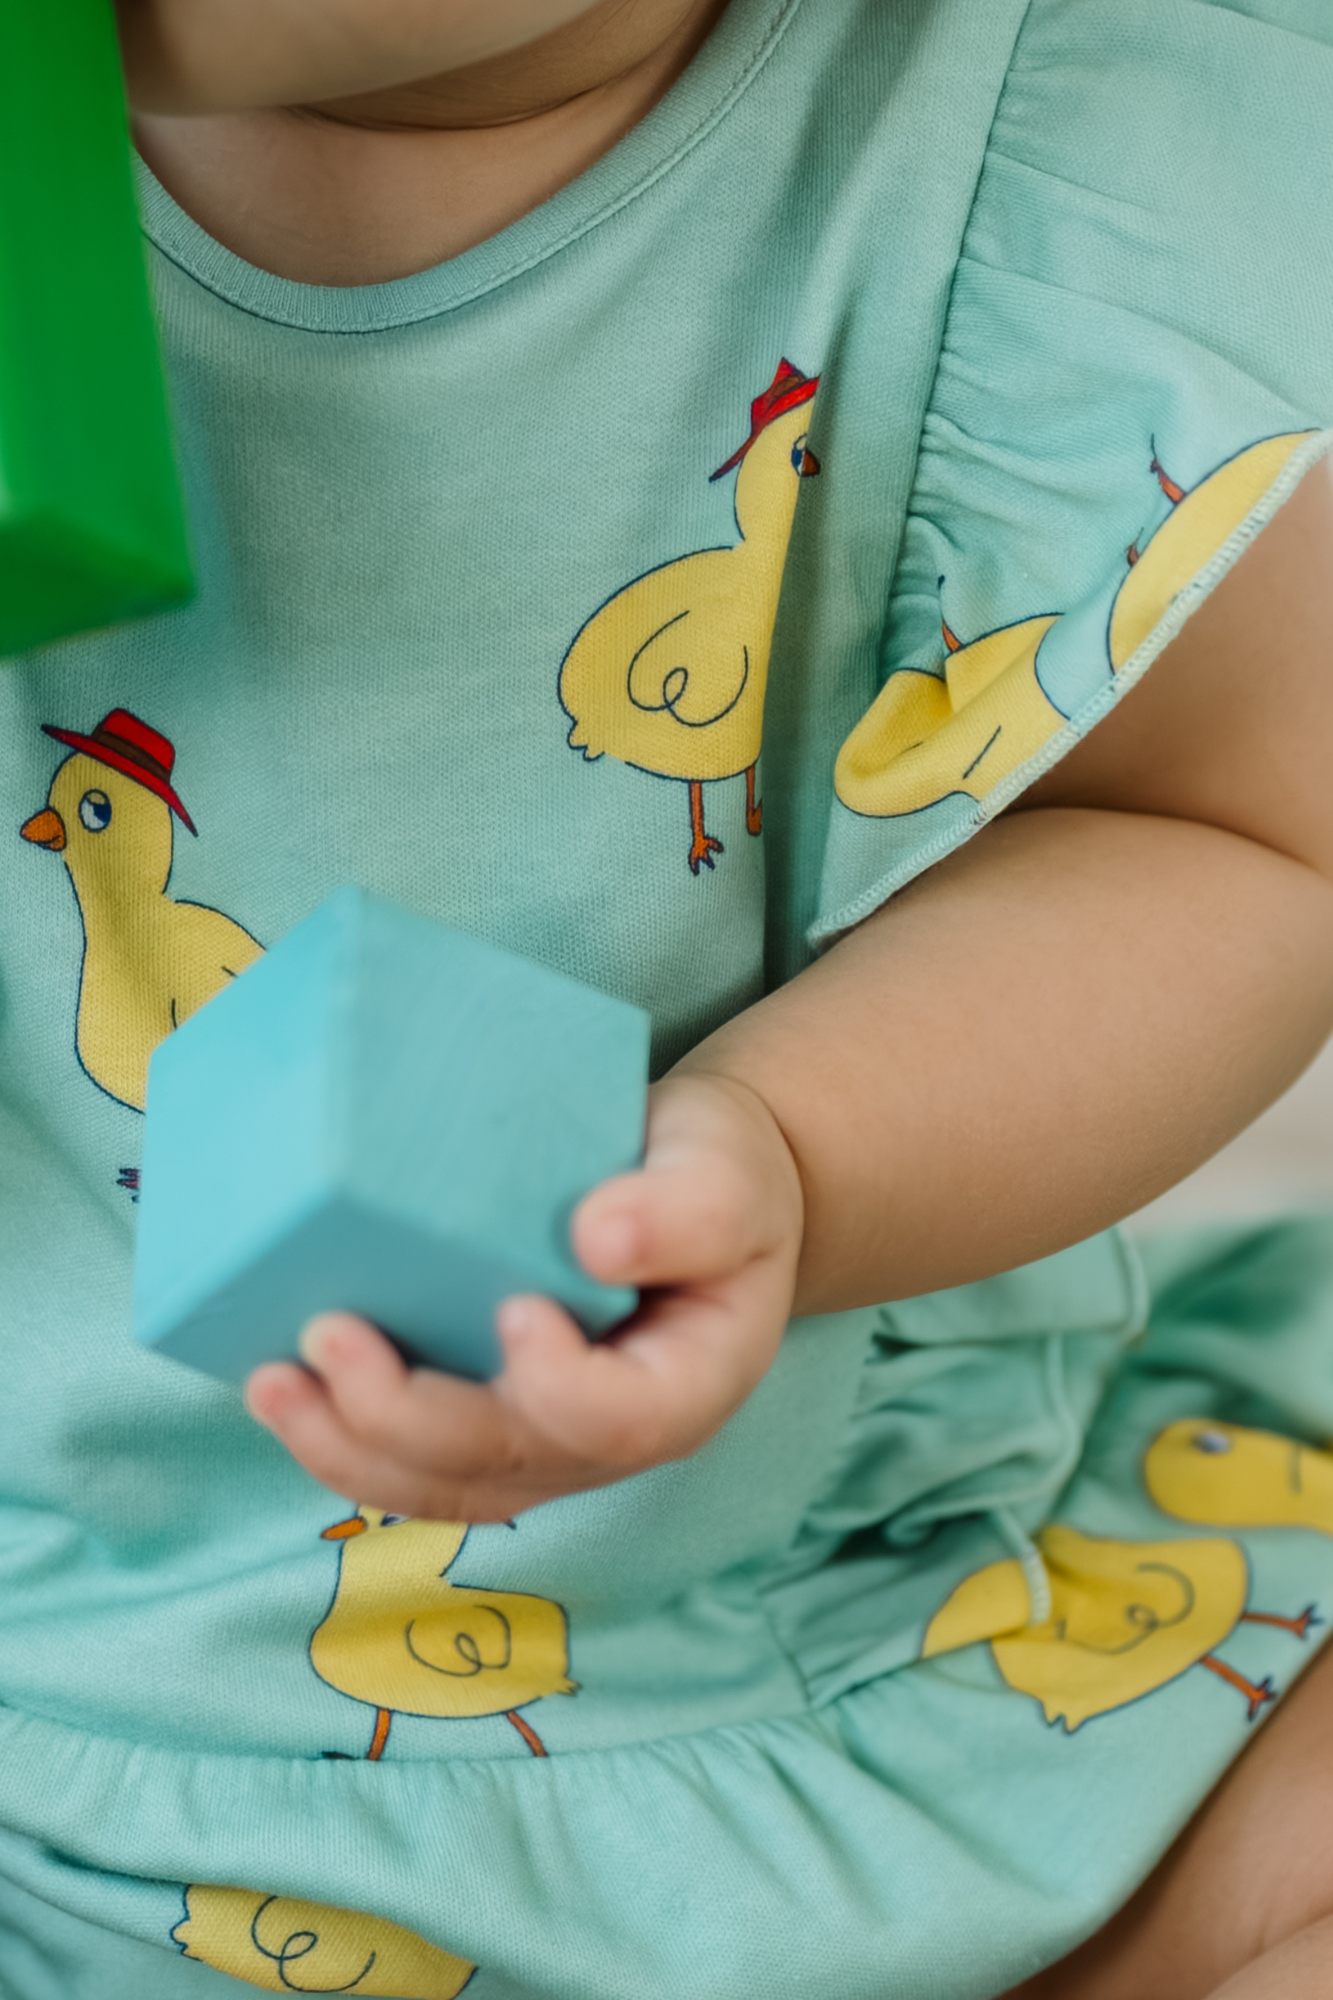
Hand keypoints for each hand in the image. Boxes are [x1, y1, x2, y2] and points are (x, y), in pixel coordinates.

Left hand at [244, 1071, 803, 1520]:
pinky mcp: (489, 1421)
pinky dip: (340, 1437)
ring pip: (443, 1483)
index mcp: (688, 1387)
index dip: (559, 1386)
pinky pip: (411, 1460)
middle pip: (506, 1463)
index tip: (512, 1310)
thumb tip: (596, 1240)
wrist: (693, 1186)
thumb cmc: (718, 1172)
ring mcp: (545, 1443)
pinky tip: (279, 1389)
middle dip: (404, 1416)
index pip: (623, 1420)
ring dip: (348, 1446)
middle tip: (328, 1335)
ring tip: (271, 1382)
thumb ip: (685, 1210)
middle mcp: (612, 1438)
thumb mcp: (726, 1173)